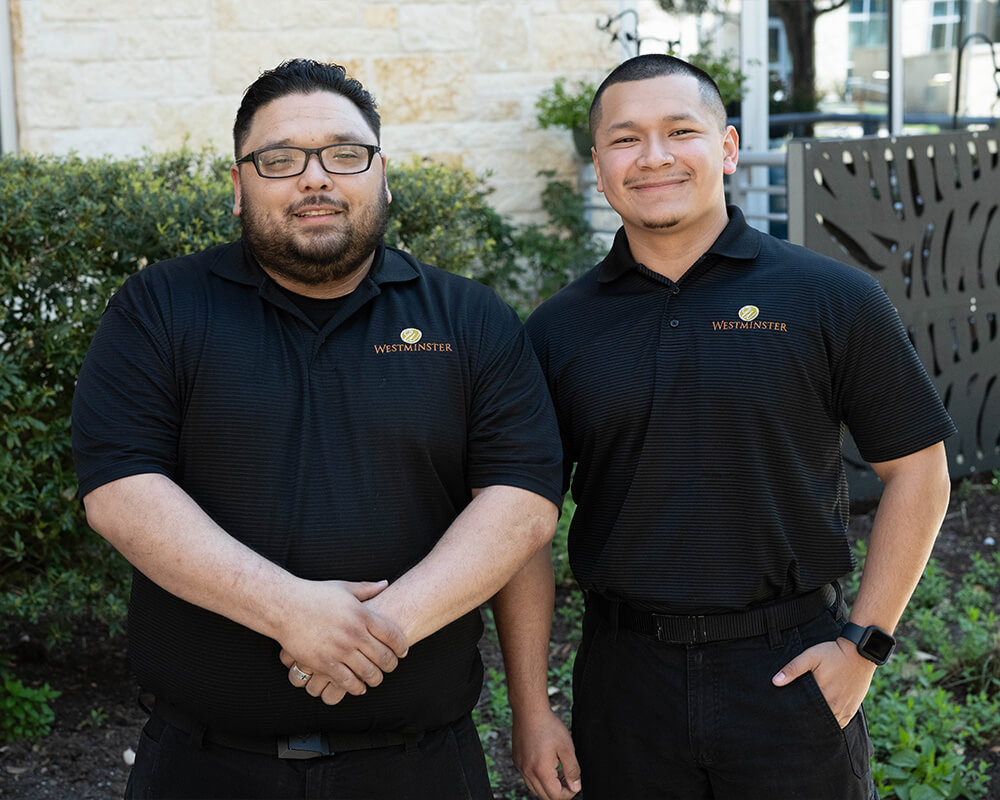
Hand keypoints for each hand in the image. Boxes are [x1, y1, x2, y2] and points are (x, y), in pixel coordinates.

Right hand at [277, 579, 407, 697]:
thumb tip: (385, 584)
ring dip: (376, 679)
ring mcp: (339, 650)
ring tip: (376, 679)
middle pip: (383, 656)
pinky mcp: (324, 663)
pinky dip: (357, 687)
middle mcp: (354, 633)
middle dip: (391, 665)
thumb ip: (367, 589)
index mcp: (362, 614)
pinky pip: (347, 681)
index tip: (403, 651)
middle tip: (391, 667)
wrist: (285, 606)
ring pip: (368, 672)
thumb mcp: (344, 588)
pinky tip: (359, 687)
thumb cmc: (314, 595)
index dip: (401, 646)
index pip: (392, 634)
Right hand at [512, 707, 580, 799]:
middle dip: (559, 792)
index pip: (556, 796)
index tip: (575, 784)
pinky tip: (547, 763)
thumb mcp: (567, 748)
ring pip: (535, 788)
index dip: (569, 794)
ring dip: (548, 786)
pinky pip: (527, 777)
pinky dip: (538, 777)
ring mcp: (520, 767)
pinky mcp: (517, 760)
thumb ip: (573, 770)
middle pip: (545, 796)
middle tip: (568, 778)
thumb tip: (576, 786)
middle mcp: (527, 772)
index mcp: (541, 771)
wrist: (529, 711)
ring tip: (558, 771)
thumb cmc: (548, 726)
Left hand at [772, 639, 876, 726]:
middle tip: (796, 720)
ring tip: (809, 719)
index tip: (788, 714)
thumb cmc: (832, 654)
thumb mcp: (810, 657)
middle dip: (806, 719)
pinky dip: (832, 723)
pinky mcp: (852, 709)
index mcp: (822, 694)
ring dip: (819, 722)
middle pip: (816, 719)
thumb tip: (775, 682)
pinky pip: (840, 723)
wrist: (859, 653)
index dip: (796, 714)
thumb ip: (792, 669)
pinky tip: (823, 720)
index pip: (805, 711)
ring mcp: (845, 709)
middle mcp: (834, 705)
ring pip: (828, 723)